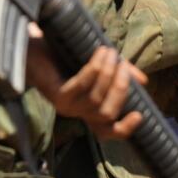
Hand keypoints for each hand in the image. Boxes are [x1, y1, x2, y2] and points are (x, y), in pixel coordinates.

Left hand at [25, 25, 143, 140]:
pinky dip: (93, 70)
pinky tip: (99, 55)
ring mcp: (66, 107)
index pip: (108, 131)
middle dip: (120, 89)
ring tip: (110, 52)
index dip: (125, 128)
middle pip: (107, 114)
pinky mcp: (56, 96)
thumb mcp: (99, 64)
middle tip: (122, 65)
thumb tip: (143, 81)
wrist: (34, 46)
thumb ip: (120, 73)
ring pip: (96, 99)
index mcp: (88, 110)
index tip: (139, 115)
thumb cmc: (65, 55)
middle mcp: (78, 113)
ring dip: (107, 74)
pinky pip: (81, 86)